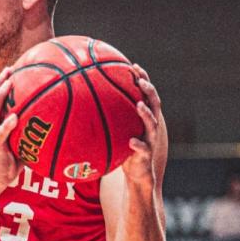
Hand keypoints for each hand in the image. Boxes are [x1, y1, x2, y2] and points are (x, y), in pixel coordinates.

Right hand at [0, 66, 21, 203]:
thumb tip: (57, 120)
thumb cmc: (12, 159)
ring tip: (9, 83)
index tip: (14, 67)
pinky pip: (0, 134)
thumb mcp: (23, 140)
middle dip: (0, 82)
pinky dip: (7, 125)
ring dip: (0, 96)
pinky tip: (14, 117)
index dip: (4, 82)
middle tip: (10, 68)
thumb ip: (33, 129)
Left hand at [121, 65, 163, 187]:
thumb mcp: (118, 130)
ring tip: (138, 105)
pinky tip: (131, 141)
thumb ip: (110, 116)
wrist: (137, 174)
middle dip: (149, 91)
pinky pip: (143, 149)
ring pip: (152, 125)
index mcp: (144, 117)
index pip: (146, 94)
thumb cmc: (124, 148)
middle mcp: (150, 126)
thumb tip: (85, 101)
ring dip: (146, 114)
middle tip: (140, 81)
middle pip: (154, 104)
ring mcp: (150, 140)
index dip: (143, 79)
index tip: (133, 66)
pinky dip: (137, 145)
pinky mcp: (145, 156)